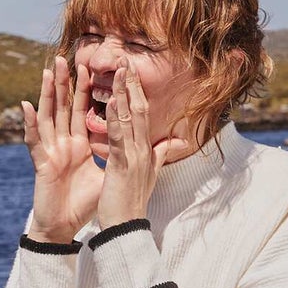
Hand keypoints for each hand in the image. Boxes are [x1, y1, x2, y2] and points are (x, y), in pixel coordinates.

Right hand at [21, 56, 104, 241]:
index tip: (90, 67)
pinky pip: (34, 141)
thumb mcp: (107, 175)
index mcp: (79, 145)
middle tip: (66, 57)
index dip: (84, 90)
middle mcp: (64, 144)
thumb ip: (119, 157)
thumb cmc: (84, 203)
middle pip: (63, 108)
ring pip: (48, 117)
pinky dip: (30, 124)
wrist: (66, 227)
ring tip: (47, 71)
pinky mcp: (42, 164)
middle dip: (64, 83)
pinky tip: (26, 106)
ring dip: (46, 94)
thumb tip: (139, 147)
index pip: (82, 112)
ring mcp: (51, 152)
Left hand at [96, 61, 194, 229]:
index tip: (129, 72)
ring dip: (123, 93)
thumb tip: (177, 140)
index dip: (136, 92)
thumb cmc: (133, 201)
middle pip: (138, 110)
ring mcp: (134, 156)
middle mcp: (143, 149)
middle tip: (125, 60)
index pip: (142, 114)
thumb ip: (162, 153)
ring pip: (129, 118)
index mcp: (146, 149)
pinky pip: (118, 137)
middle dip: (131, 84)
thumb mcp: (151, 173)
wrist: (127, 226)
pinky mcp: (122, 165)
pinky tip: (109, 102)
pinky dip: (115, 119)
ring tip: (118, 71)